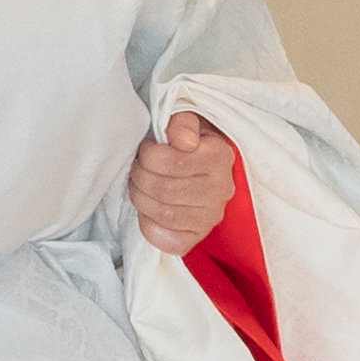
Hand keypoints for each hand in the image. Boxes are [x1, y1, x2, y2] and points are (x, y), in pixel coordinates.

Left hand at [129, 117, 238, 255]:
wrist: (196, 159)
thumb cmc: (183, 138)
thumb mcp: (184, 118)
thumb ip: (181, 122)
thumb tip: (182, 140)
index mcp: (220, 156)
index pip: (170, 162)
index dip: (148, 155)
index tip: (147, 149)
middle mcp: (222, 189)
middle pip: (163, 190)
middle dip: (140, 176)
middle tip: (137, 168)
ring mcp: (212, 216)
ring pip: (164, 214)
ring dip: (141, 198)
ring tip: (140, 185)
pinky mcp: (199, 235)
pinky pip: (169, 241)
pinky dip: (150, 226)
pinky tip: (149, 210)